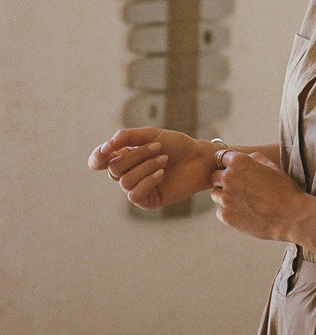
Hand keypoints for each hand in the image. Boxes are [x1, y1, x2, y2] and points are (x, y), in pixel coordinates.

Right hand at [88, 127, 215, 209]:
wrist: (200, 158)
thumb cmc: (177, 145)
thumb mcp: (151, 134)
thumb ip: (126, 136)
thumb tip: (106, 147)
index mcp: (125, 156)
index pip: (99, 161)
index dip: (98, 157)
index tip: (108, 150)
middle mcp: (127, 173)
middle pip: (114, 168)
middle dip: (136, 155)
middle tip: (158, 148)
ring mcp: (137, 187)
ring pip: (124, 181)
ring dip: (146, 167)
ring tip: (164, 160)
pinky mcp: (147, 200)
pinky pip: (134, 195)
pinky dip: (147, 181)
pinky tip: (161, 174)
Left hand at [210, 150, 306, 240]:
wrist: (292, 216)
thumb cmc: (284, 189)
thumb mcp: (271, 166)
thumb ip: (253, 159)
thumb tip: (244, 158)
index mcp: (238, 162)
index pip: (221, 158)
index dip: (229, 165)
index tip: (237, 172)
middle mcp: (228, 177)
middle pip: (215, 177)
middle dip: (224, 181)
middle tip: (241, 189)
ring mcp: (226, 198)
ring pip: (215, 195)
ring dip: (225, 197)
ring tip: (245, 202)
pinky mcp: (226, 216)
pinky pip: (220, 212)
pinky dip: (230, 213)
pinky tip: (246, 214)